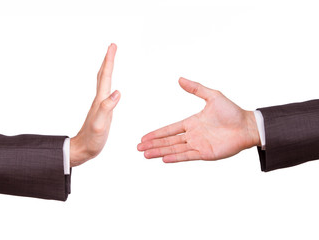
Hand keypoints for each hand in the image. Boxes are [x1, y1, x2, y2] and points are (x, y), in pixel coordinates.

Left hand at [70, 44, 119, 166]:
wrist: (83, 149)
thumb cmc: (91, 140)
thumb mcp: (99, 125)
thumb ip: (107, 108)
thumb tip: (117, 91)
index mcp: (100, 101)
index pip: (105, 76)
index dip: (109, 61)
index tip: (112, 47)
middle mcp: (99, 100)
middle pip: (103, 75)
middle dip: (108, 60)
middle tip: (112, 47)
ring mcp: (100, 105)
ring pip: (103, 82)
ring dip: (107, 69)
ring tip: (111, 60)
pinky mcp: (102, 111)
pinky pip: (105, 91)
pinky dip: (108, 82)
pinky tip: (110, 85)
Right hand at [138, 77, 259, 162]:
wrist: (247, 126)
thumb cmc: (232, 111)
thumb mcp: (212, 96)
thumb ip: (195, 88)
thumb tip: (179, 79)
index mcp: (192, 123)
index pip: (169, 129)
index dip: (156, 133)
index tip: (144, 137)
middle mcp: (192, 135)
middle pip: (168, 141)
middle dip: (153, 144)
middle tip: (139, 148)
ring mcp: (198, 145)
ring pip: (174, 149)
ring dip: (160, 152)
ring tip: (146, 155)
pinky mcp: (205, 153)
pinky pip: (187, 156)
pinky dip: (175, 157)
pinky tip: (163, 158)